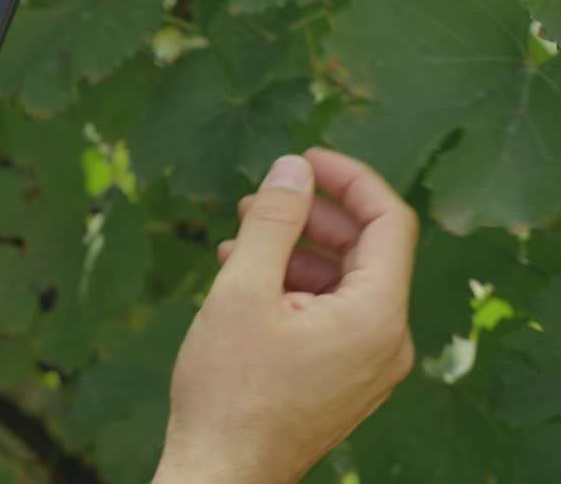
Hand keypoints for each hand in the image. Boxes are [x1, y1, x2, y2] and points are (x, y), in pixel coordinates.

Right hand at [151, 149, 416, 483]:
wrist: (222, 473)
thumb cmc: (228, 390)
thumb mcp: (242, 290)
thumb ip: (273, 221)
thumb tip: (292, 167)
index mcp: (376, 317)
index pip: (389, 222)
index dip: (349, 178)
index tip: (303, 159)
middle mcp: (387, 341)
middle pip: (366, 251)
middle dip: (313, 215)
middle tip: (260, 196)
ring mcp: (368, 364)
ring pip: (344, 284)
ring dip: (296, 252)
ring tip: (239, 237)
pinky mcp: (344, 379)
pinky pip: (332, 315)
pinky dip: (294, 288)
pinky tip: (246, 278)